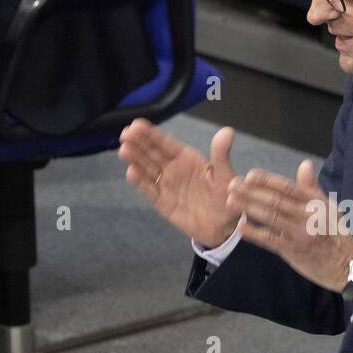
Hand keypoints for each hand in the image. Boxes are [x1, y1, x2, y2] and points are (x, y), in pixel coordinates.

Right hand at [118, 118, 240, 247]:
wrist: (225, 227)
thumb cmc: (227, 197)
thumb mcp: (226, 175)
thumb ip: (221, 155)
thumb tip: (228, 131)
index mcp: (187, 158)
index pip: (165, 143)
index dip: (151, 134)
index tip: (137, 124)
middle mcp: (173, 169)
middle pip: (152, 153)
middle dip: (138, 143)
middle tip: (125, 134)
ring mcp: (166, 185)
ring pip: (147, 169)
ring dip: (135, 159)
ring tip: (124, 150)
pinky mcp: (163, 202)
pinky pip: (149, 190)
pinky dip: (140, 182)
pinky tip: (131, 172)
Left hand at [226, 159, 352, 294]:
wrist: (349, 267)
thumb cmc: (335, 234)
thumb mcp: (329, 208)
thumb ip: (312, 187)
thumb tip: (304, 164)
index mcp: (317, 202)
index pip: (288, 187)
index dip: (267, 180)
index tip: (249, 175)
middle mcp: (310, 216)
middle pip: (275, 200)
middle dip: (250, 192)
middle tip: (231, 184)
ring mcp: (302, 234)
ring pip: (271, 217)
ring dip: (248, 208)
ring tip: (230, 201)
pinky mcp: (295, 251)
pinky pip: (270, 240)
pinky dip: (254, 232)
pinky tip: (240, 227)